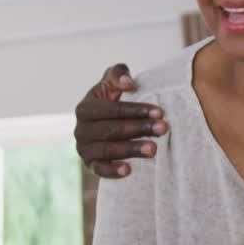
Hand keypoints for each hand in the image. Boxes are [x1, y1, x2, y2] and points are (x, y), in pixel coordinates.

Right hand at [74, 63, 168, 177]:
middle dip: (139, 128)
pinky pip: (99, 170)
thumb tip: (128, 83)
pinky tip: (129, 170)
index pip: (113, 110)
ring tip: (154, 149)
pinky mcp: (90, 165)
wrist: (103, 126)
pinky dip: (112, 171)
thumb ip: (118, 74)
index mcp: (85, 108)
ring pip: (108, 150)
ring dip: (131, 150)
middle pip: (112, 130)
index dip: (136, 110)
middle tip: (163, 129)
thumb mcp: (112, 84)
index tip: (159, 112)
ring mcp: (84, 149)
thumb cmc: (111, 101)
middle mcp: (80, 130)